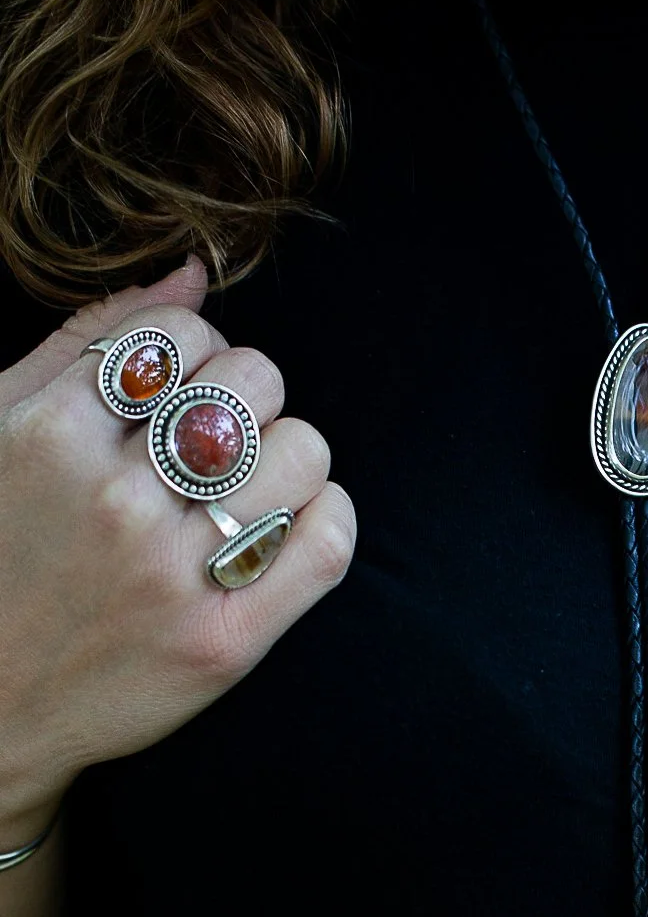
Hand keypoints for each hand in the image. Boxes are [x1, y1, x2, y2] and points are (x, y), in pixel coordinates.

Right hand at [0, 257, 355, 841]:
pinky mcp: (225, 643)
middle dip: (247, 401)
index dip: (199, 355)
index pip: (185, 336)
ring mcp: (172, 576)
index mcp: (49, 437)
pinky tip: (287, 528)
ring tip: (248, 491)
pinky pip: (329, 541)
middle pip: (255, 383)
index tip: (180, 395)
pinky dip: (327, 520)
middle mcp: (114, 503)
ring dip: (289, 460)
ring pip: (304, 453)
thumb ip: (87, 342)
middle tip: (216, 445)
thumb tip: (191, 272)